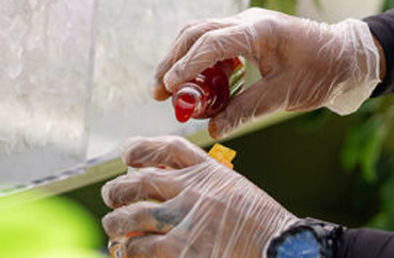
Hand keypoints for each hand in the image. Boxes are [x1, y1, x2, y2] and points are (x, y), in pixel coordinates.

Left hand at [102, 136, 296, 257]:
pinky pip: (142, 248)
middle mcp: (194, 191)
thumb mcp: (237, 194)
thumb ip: (208, 189)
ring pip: (134, 214)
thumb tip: (173, 191)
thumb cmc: (264, 228)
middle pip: (143, 180)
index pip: (169, 149)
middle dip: (119, 188)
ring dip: (117, 221)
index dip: (143, 147)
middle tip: (111, 194)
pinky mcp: (181, 251)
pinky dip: (129, 249)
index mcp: (211, 172)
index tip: (127, 152)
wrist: (281, 251)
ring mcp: (185, 220)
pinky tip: (126, 251)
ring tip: (112, 225)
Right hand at [152, 8, 381, 138]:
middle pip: (196, 33)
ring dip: (182, 59)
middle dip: (173, 60)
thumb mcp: (285, 95)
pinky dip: (200, 62)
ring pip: (201, 35)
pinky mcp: (248, 35)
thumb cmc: (322, 71)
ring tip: (169, 90)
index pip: (210, 44)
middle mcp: (247, 21)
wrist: (346, 56)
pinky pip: (214, 43)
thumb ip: (247, 109)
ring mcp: (246, 25)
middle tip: (158, 91)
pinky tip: (197, 86)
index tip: (168, 88)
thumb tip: (214, 130)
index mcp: (257, 30)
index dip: (186, 66)